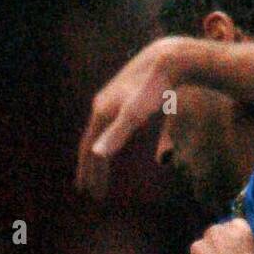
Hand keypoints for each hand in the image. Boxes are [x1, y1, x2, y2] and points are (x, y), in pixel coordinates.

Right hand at [75, 36, 188, 199]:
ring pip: (103, 134)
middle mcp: (102, 106)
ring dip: (102, 156)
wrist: (167, 61)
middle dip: (93, 169)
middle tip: (93, 192)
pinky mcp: (126, 98)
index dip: (88, 172)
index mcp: (101, 114)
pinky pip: (115, 126)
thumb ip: (117, 134)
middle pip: (94, 144)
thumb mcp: (135, 115)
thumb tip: (97, 154)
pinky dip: (113, 141)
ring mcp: (113, 102)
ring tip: (101, 171)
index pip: (89, 150)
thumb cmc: (153, 91)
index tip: (86, 192)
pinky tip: (118, 144)